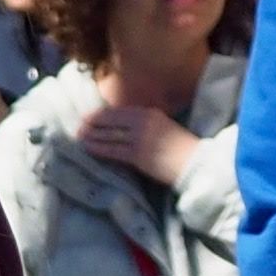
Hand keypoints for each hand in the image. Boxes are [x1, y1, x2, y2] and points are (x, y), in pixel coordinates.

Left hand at [77, 99, 197, 190]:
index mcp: (151, 113)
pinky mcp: (138, 156)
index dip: (102, 114)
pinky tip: (89, 148)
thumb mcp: (165, 127)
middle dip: (93, 123)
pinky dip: (99, 149)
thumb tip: (126, 128)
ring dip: (92, 136)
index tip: (90, 116)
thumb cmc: (183, 148)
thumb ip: (147, 124)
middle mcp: (144, 123)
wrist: (196, 163)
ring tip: (79, 137)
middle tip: (79, 126)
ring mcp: (140, 139)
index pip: (120, 111)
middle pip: (111, 121)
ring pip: (110, 135)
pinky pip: (113, 151)